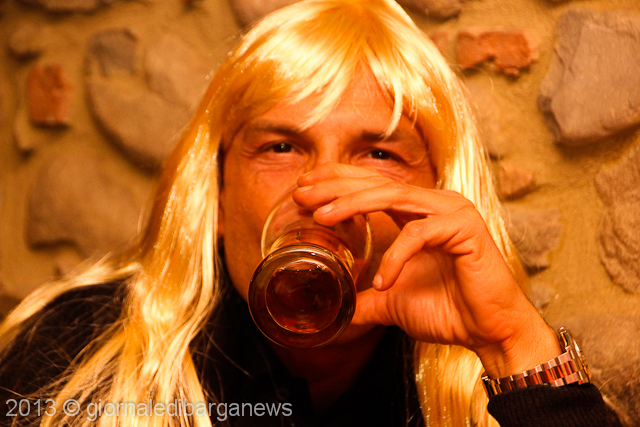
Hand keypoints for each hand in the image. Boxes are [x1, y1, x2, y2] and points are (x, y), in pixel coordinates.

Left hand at [294, 163, 559, 377]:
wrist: (491, 333)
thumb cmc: (449, 311)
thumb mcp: (391, 301)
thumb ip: (362, 298)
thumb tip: (333, 310)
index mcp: (419, 212)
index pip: (373, 186)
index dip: (338, 181)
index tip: (304, 188)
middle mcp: (435, 204)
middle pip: (378, 183)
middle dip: (336, 186)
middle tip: (302, 194)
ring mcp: (451, 212)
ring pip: (394, 197)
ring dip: (354, 204)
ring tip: (321, 218)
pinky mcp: (465, 229)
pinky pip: (418, 235)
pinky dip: (394, 257)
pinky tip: (380, 282)